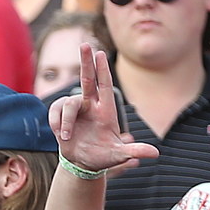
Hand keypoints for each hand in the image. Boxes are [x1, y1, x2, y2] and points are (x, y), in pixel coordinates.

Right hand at [49, 43, 158, 176]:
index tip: (100, 52)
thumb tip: (154, 153)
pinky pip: (54, 112)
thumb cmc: (103, 157)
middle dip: (85, 62)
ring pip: (67, 104)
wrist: (82, 164)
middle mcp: (90, 106)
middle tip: (84, 45)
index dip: (102, 69)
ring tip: (65, 137)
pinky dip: (55, 123)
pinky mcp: (60, 117)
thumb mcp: (119, 155)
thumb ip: (134, 151)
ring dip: (64, 120)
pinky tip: (59, 135)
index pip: (105, 85)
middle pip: (87, 79)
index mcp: (106, 110)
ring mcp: (75, 111)